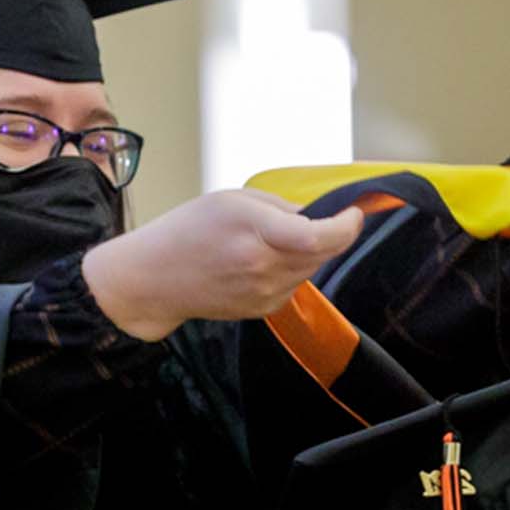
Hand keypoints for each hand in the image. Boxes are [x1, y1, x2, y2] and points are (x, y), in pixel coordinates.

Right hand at [80, 188, 363, 340]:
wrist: (155, 280)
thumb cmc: (188, 231)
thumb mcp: (232, 200)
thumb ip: (281, 207)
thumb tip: (316, 217)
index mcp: (255, 234)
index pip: (317, 238)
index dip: (346, 227)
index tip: (354, 213)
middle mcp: (264, 269)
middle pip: (323, 253)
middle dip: (329, 233)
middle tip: (314, 218)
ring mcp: (265, 294)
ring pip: (312, 268)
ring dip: (309, 251)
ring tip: (273, 239)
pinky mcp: (265, 309)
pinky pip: (295, 283)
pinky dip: (291, 268)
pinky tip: (261, 261)